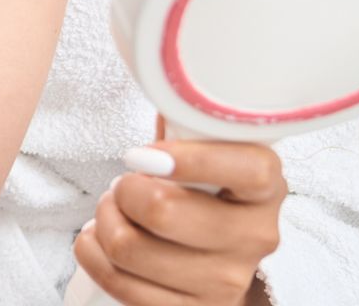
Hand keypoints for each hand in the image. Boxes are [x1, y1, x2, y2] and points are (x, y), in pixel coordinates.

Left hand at [73, 138, 285, 305]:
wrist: (212, 255)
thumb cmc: (200, 188)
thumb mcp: (205, 149)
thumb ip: (188, 122)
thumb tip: (155, 76)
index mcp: (265, 189)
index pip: (249, 170)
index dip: (193, 158)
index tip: (145, 154)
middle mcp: (255, 238)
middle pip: (164, 211)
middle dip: (124, 189)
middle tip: (124, 183)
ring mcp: (225, 282)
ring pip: (130, 247)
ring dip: (105, 220)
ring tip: (113, 209)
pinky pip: (119, 284)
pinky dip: (93, 254)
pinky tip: (100, 239)